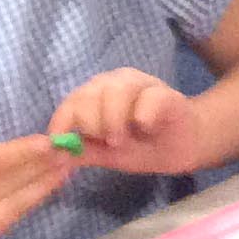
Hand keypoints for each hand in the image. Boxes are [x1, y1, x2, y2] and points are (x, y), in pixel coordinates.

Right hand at [0, 138, 69, 238]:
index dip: (20, 154)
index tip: (49, 142)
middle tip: (68, 153)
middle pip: (1, 188)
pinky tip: (48, 186)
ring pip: (10, 208)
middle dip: (38, 169)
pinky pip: (8, 220)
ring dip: (42, 187)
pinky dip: (30, 202)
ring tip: (66, 168)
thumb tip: (33, 147)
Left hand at [50, 69, 204, 174]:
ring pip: (116, 90)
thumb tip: (52, 155)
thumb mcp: (106, 154)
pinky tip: (147, 129)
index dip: (64, 122)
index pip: (71, 102)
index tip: (64, 143)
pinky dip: (142, 118)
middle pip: (89, 94)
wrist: (185, 145)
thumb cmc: (143, 147)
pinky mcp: (167, 93)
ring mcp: (144, 84)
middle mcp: (117, 82)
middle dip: (92, 124)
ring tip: (122, 140)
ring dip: (114, 120)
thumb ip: (82, 151)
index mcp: (98, 94)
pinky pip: (148, 100)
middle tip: (107, 142)